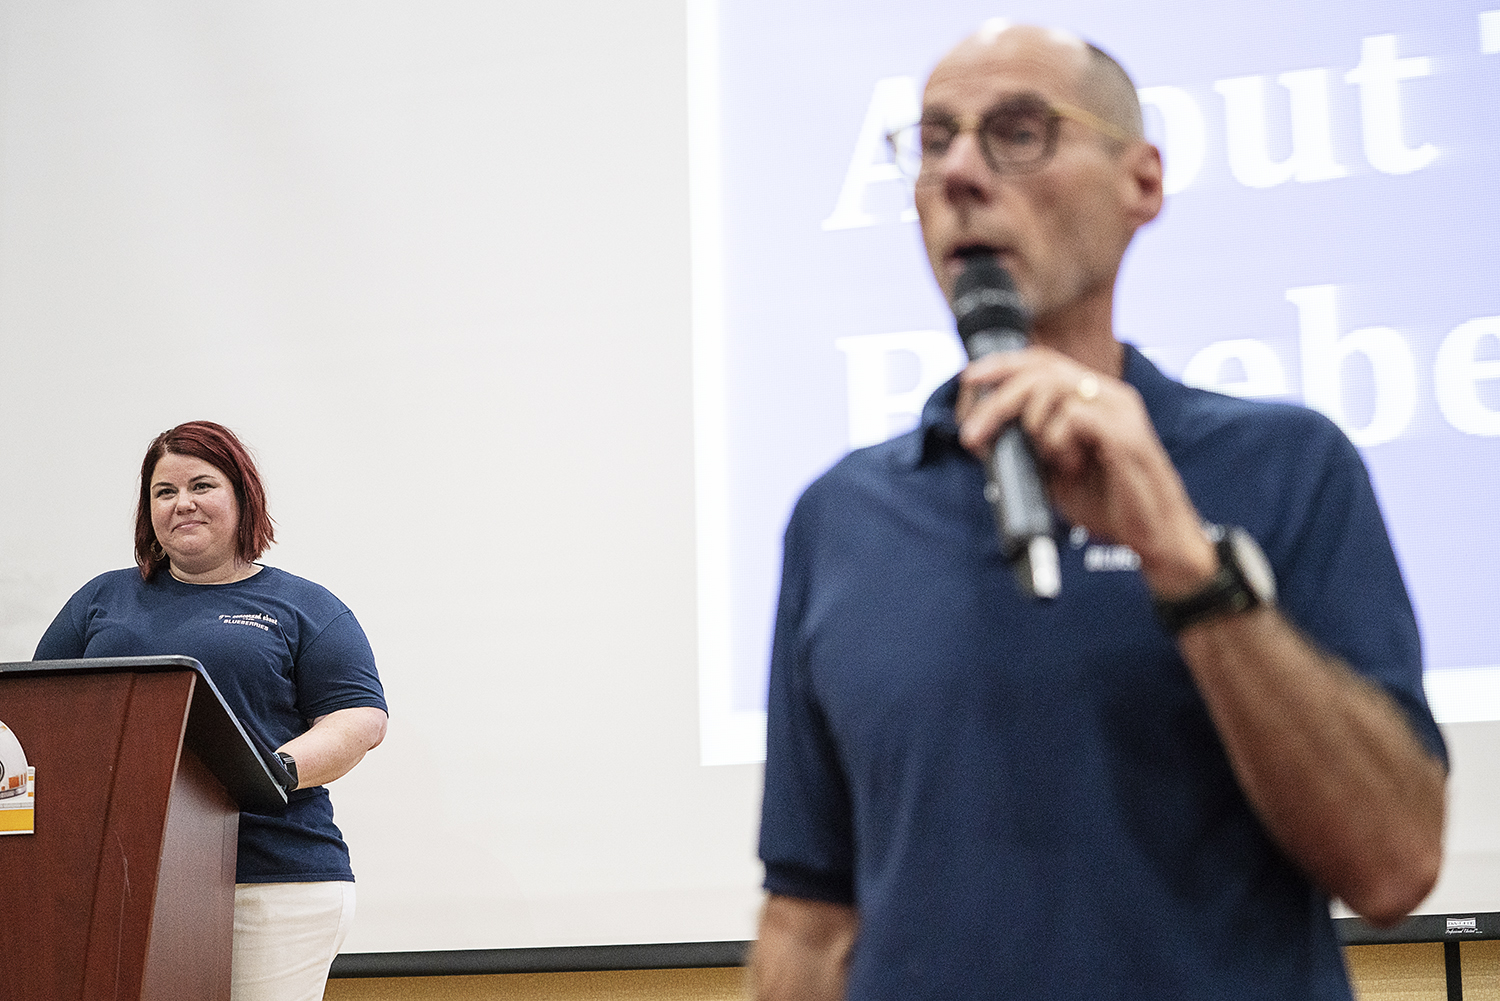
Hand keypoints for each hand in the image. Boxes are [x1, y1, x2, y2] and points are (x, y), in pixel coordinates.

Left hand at [954, 345, 1214, 597]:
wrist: (1155, 536)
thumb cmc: (1112, 505)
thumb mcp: (1056, 471)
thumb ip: (1029, 446)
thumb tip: (985, 435)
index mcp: (1095, 398)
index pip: (1043, 361)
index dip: (1002, 364)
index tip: (969, 380)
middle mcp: (1109, 395)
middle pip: (1041, 369)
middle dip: (997, 401)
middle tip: (973, 435)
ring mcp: (1120, 410)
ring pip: (1053, 388)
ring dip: (1031, 427)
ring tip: (1048, 460)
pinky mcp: (1126, 432)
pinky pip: (1073, 417)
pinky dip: (1058, 442)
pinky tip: (1070, 465)